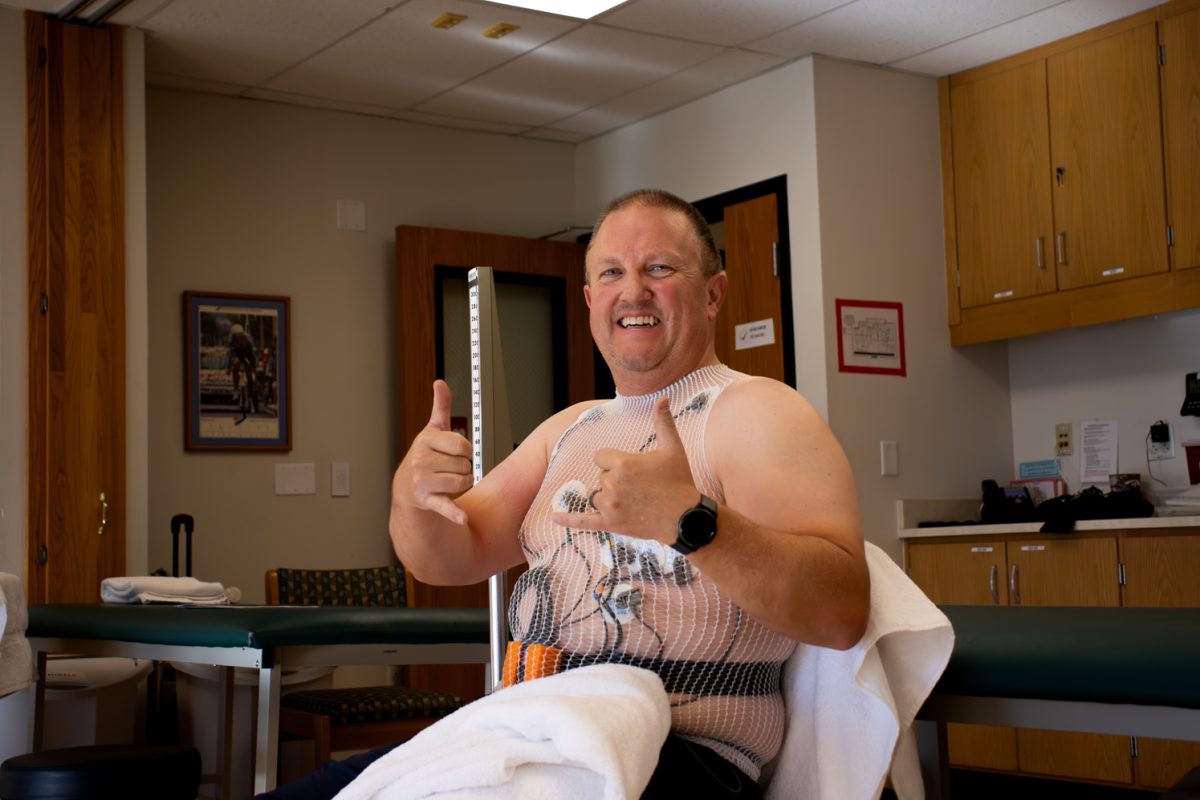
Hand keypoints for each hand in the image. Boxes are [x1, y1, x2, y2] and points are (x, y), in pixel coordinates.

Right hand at [397, 380, 471, 524]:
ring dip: (464, 483)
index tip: (455, 452)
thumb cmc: (425, 456)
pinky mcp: (427, 501)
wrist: (407, 488)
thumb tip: (440, 382)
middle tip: (448, 468)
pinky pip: (445, 505)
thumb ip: (440, 407)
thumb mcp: (432, 431)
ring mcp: (423, 482)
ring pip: (464, 482)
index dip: (464, 450)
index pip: (462, 444)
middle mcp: (421, 461)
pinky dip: (454, 512)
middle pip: (465, 464)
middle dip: (463, 467)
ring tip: (448, 481)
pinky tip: (462, 517)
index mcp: (425, 441)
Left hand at [552, 396, 697, 542]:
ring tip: (633, 500)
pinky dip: (568, 519)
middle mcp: (612, 484)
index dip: (614, 461)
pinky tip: (554, 517)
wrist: (686, 518)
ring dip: (609, 497)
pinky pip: (582, 520)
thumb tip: (662, 398)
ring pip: (596, 495)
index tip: (632, 468)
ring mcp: (610, 505)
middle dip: (615, 480)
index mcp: (622, 463)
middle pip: (600, 476)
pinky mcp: (610, 523)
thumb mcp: (673, 448)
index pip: (600, 457)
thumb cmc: (680, 481)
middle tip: (639, 487)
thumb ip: (663, 422)